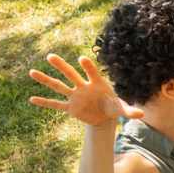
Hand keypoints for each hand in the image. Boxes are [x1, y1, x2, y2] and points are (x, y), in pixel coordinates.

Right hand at [28, 54, 143, 126]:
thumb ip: (130, 110)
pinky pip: (56, 104)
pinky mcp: (70, 108)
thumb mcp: (122, 109)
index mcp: (97, 84)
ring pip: (59, 86)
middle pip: (71, 75)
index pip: (92, 73)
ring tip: (32, 72)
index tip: (82, 59)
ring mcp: (75, 97)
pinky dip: (45, 103)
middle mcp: (83, 87)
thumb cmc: (113, 107)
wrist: (105, 116)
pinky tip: (32, 99)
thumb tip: (142, 114)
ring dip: (46, 80)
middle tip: (51, 56)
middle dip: (62, 66)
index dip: (88, 66)